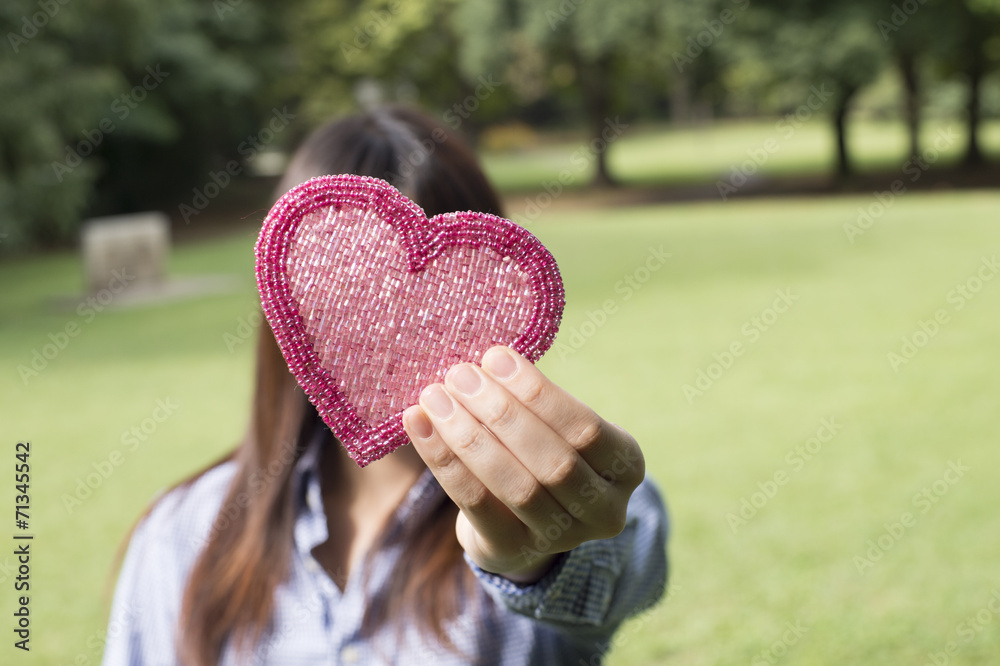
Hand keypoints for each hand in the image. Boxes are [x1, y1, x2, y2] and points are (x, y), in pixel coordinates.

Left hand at [402, 346, 644, 583]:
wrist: (521, 523)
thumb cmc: (540, 451)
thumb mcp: (556, 426)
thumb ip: (532, 400)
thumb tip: (484, 359)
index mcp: (625, 466)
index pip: (585, 428)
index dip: (537, 393)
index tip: (494, 356)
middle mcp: (604, 509)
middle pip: (552, 461)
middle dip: (500, 413)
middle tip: (459, 374)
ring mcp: (562, 538)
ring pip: (514, 485)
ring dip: (468, 436)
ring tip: (434, 396)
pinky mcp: (514, 551)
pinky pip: (475, 504)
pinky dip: (443, 460)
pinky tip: (418, 424)